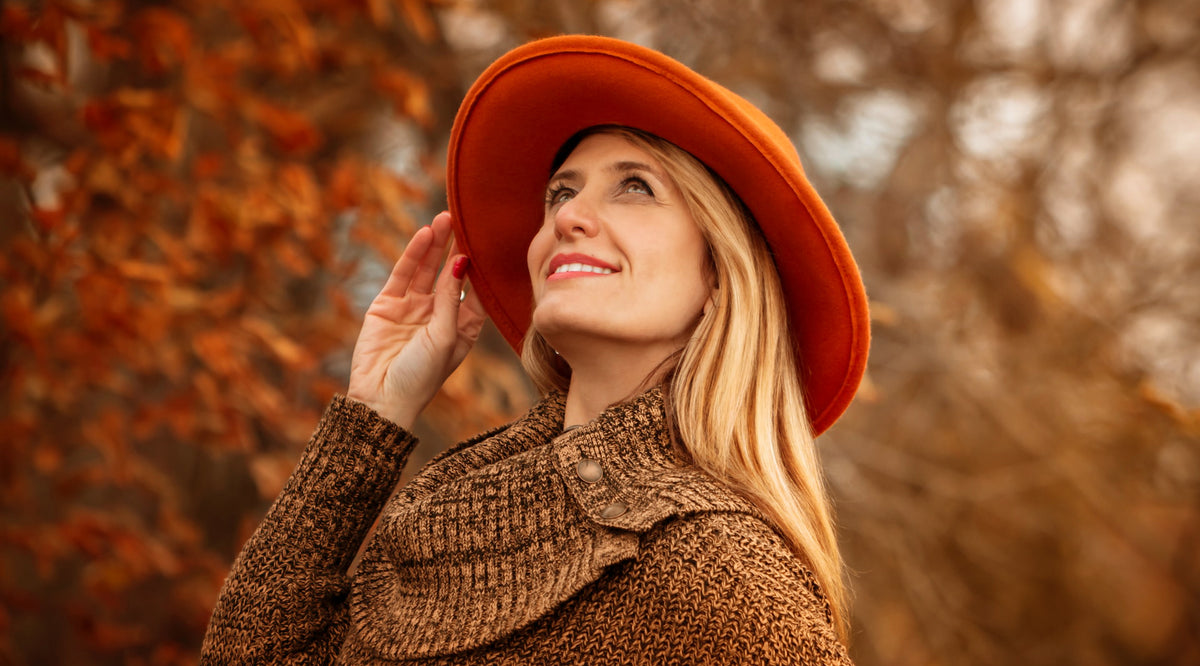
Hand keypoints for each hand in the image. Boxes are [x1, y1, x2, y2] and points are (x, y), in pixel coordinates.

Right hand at [347, 212, 485, 429]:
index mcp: (463, 327)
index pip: (477, 290)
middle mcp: (440, 315)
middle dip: (459, 247)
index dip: (483, 267)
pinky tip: (424, 235)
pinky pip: (403, 274)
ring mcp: (413, 308)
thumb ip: (451, 298)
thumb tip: (460, 263)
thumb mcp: (445, 336)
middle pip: (452, 273)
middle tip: (467, 219)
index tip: (492, 241)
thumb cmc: (421, 377)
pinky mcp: (388, 305)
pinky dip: (414, 254)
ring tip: (445, 218)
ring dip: (436, 244)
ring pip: (427, 269)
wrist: (381, 400)